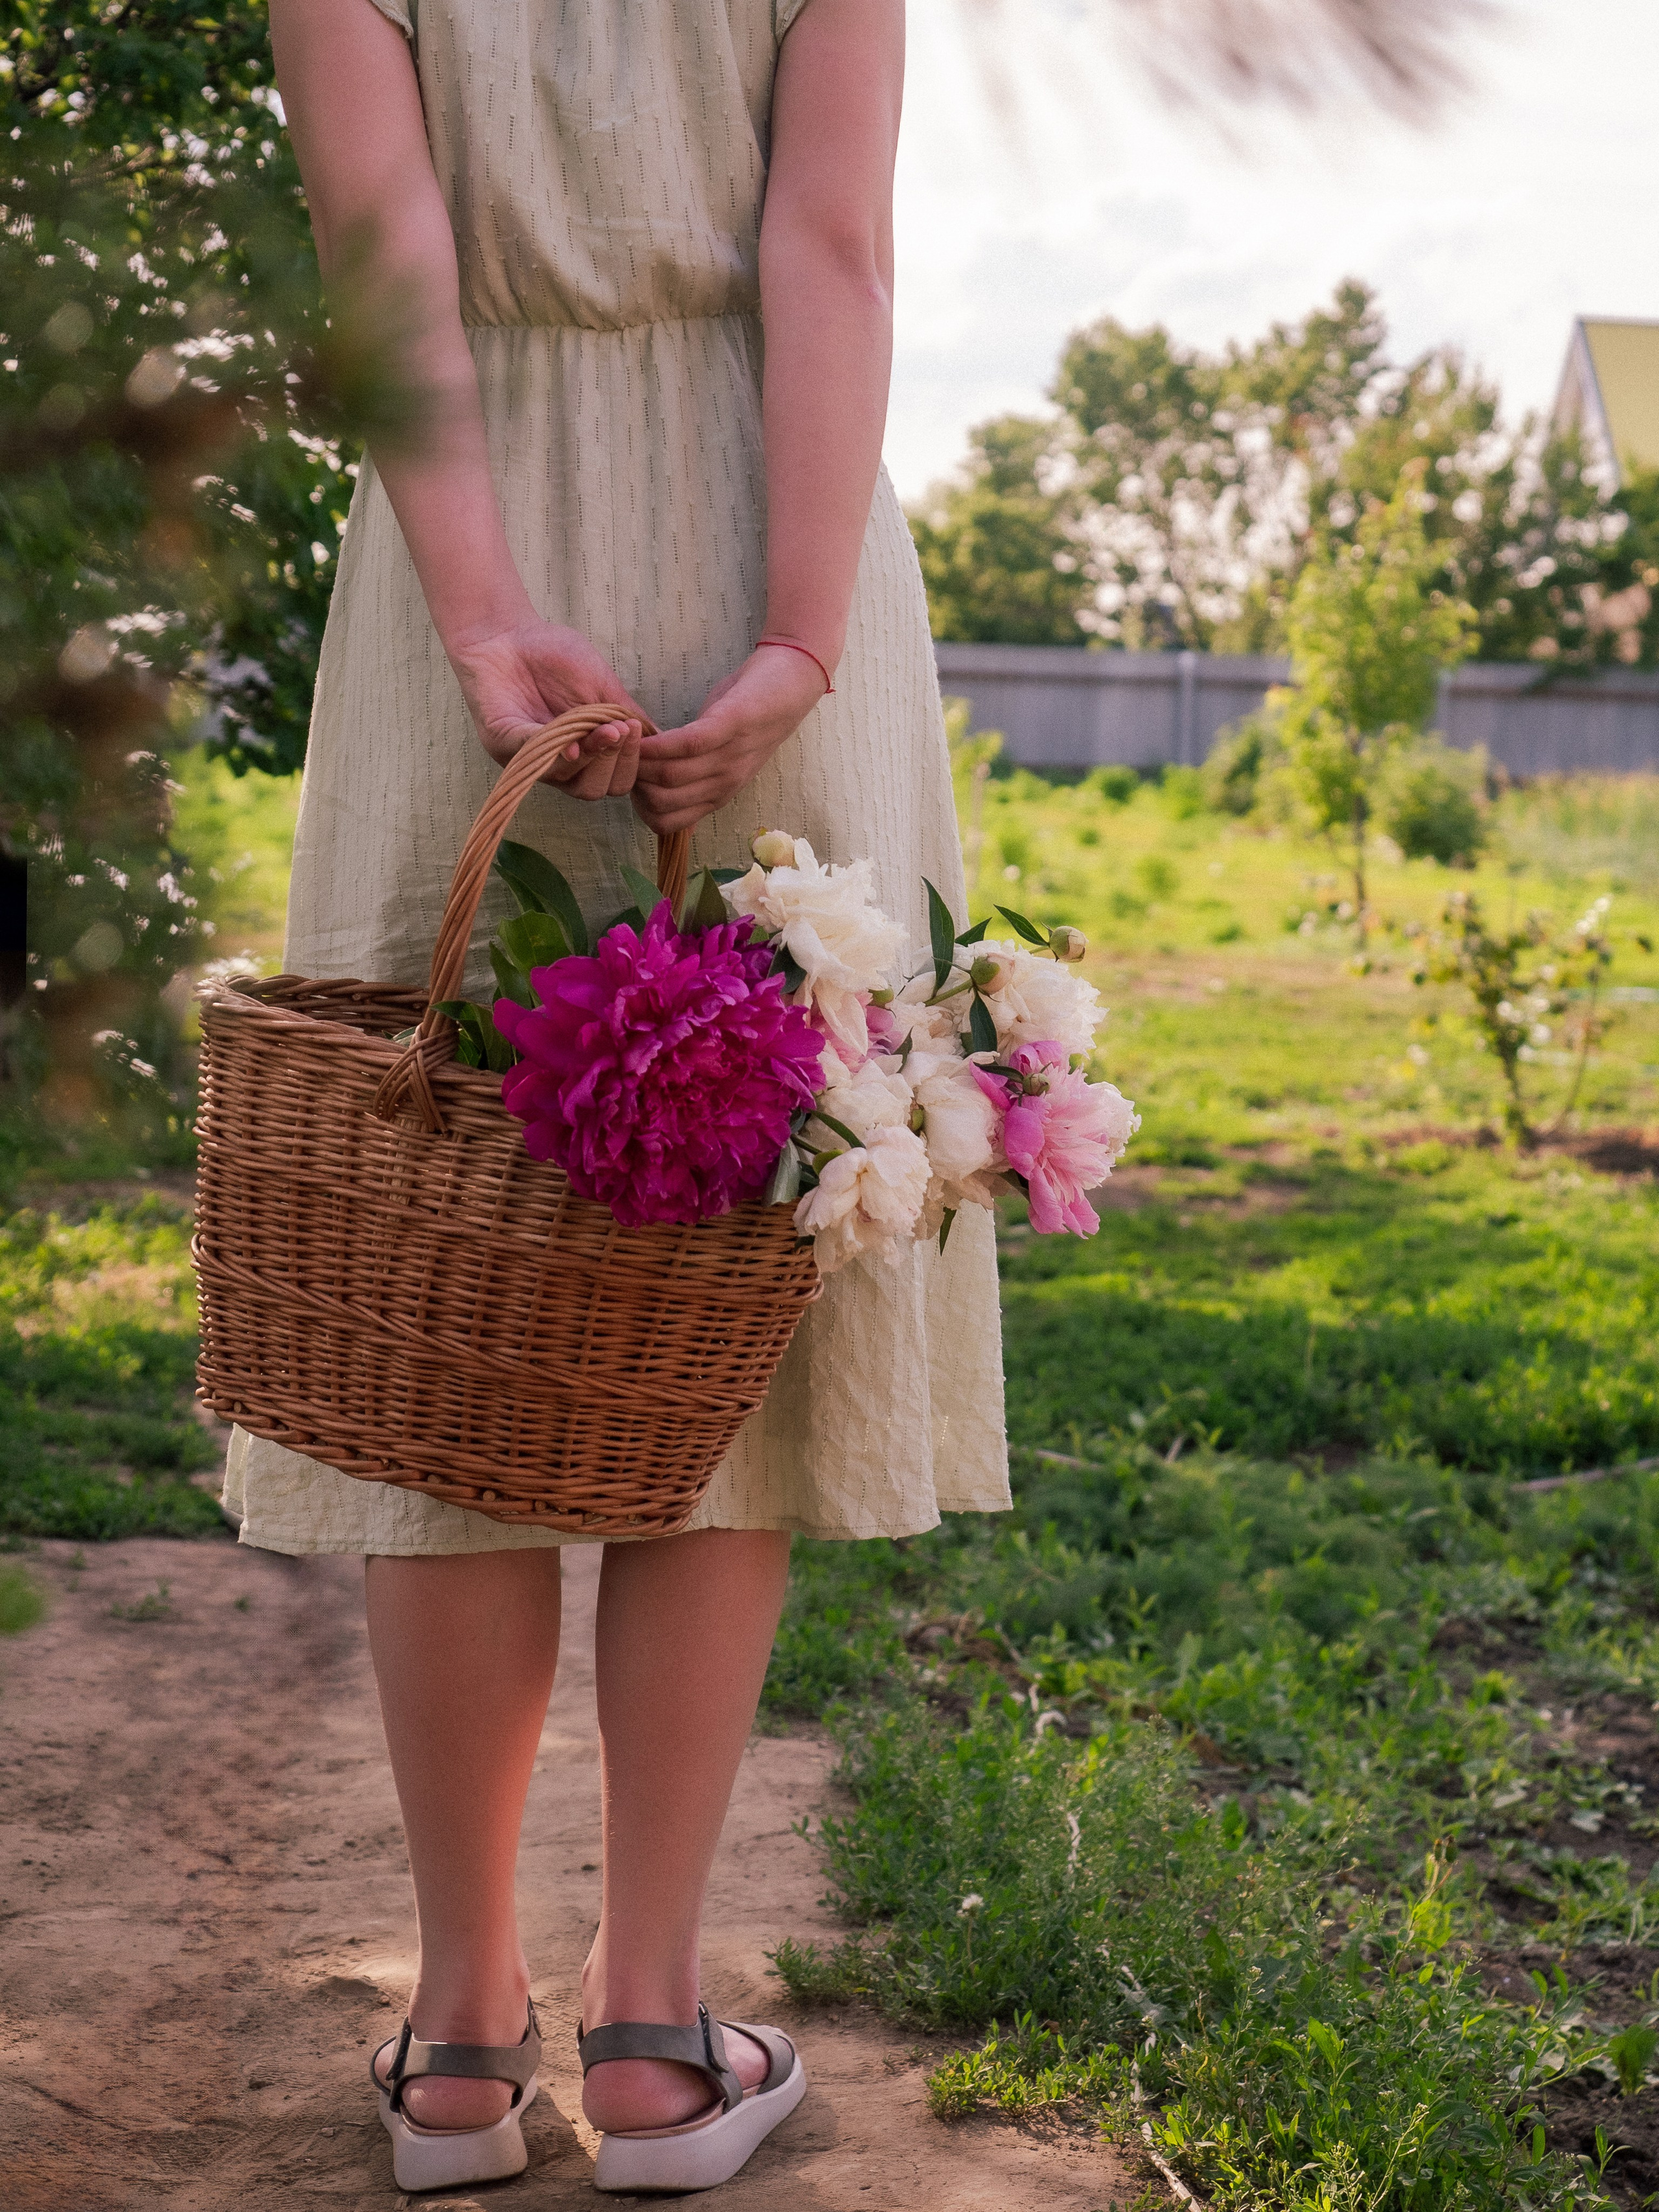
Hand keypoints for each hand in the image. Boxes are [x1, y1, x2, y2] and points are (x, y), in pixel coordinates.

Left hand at [447, 619, 649, 801]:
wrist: (507, 631)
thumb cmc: (554, 657)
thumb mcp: (601, 685)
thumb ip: (626, 713)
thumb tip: (659, 739)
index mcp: (583, 754)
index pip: (614, 782)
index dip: (631, 764)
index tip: (635, 731)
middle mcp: (557, 764)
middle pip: (594, 790)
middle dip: (615, 763)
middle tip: (620, 731)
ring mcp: (529, 758)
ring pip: (567, 780)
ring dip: (592, 756)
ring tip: (605, 729)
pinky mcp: (501, 742)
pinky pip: (531, 756)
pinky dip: (554, 752)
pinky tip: (570, 741)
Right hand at [631, 646, 827, 835]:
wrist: (792, 682)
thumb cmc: (748, 717)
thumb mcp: (721, 759)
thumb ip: (692, 777)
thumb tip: (658, 794)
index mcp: (719, 794)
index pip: (668, 823)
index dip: (639, 806)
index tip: (629, 780)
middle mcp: (724, 783)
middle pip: (661, 803)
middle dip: (632, 783)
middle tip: (621, 757)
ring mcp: (729, 757)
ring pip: (669, 777)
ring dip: (638, 760)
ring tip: (623, 741)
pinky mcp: (731, 726)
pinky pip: (686, 744)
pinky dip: (657, 742)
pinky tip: (640, 731)